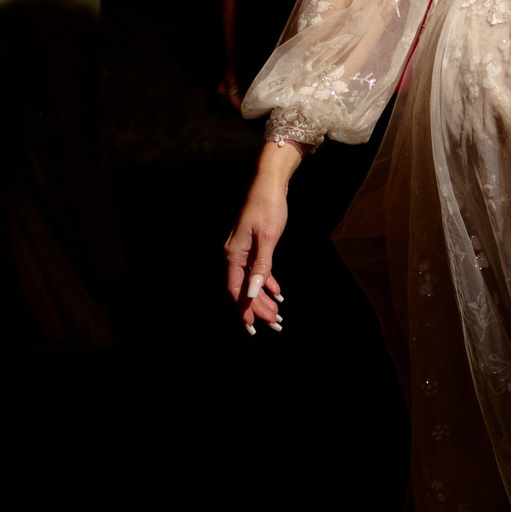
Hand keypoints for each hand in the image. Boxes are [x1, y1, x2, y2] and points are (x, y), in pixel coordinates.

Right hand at [223, 142, 303, 334]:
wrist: (270, 183)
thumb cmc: (268, 207)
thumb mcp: (267, 238)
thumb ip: (260, 267)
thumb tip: (250, 293)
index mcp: (233, 255)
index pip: (236, 290)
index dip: (243, 309)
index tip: (252, 328)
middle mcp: (234, 255)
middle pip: (243, 288)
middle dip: (257, 308)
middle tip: (274, 324)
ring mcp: (243, 250)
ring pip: (251, 281)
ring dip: (262, 298)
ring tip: (276, 314)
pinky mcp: (253, 245)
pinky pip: (257, 270)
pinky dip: (266, 282)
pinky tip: (277, 292)